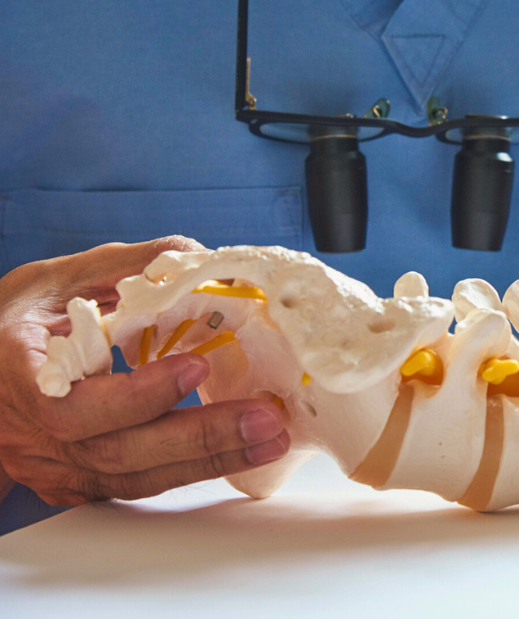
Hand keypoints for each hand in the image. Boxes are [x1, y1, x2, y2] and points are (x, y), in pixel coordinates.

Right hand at [0, 237, 289, 506]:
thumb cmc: (14, 322)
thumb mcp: (56, 281)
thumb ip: (125, 268)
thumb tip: (200, 257)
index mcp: (18, 375)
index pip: (73, 404)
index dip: (137, 395)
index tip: (195, 368)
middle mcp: (34, 434)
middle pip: (119, 450)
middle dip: (200, 436)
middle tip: (264, 416)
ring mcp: (56, 467)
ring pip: (137, 476)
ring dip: (212, 459)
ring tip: (271, 436)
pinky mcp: (81, 483)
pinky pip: (141, 484)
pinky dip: (194, 469)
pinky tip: (243, 453)